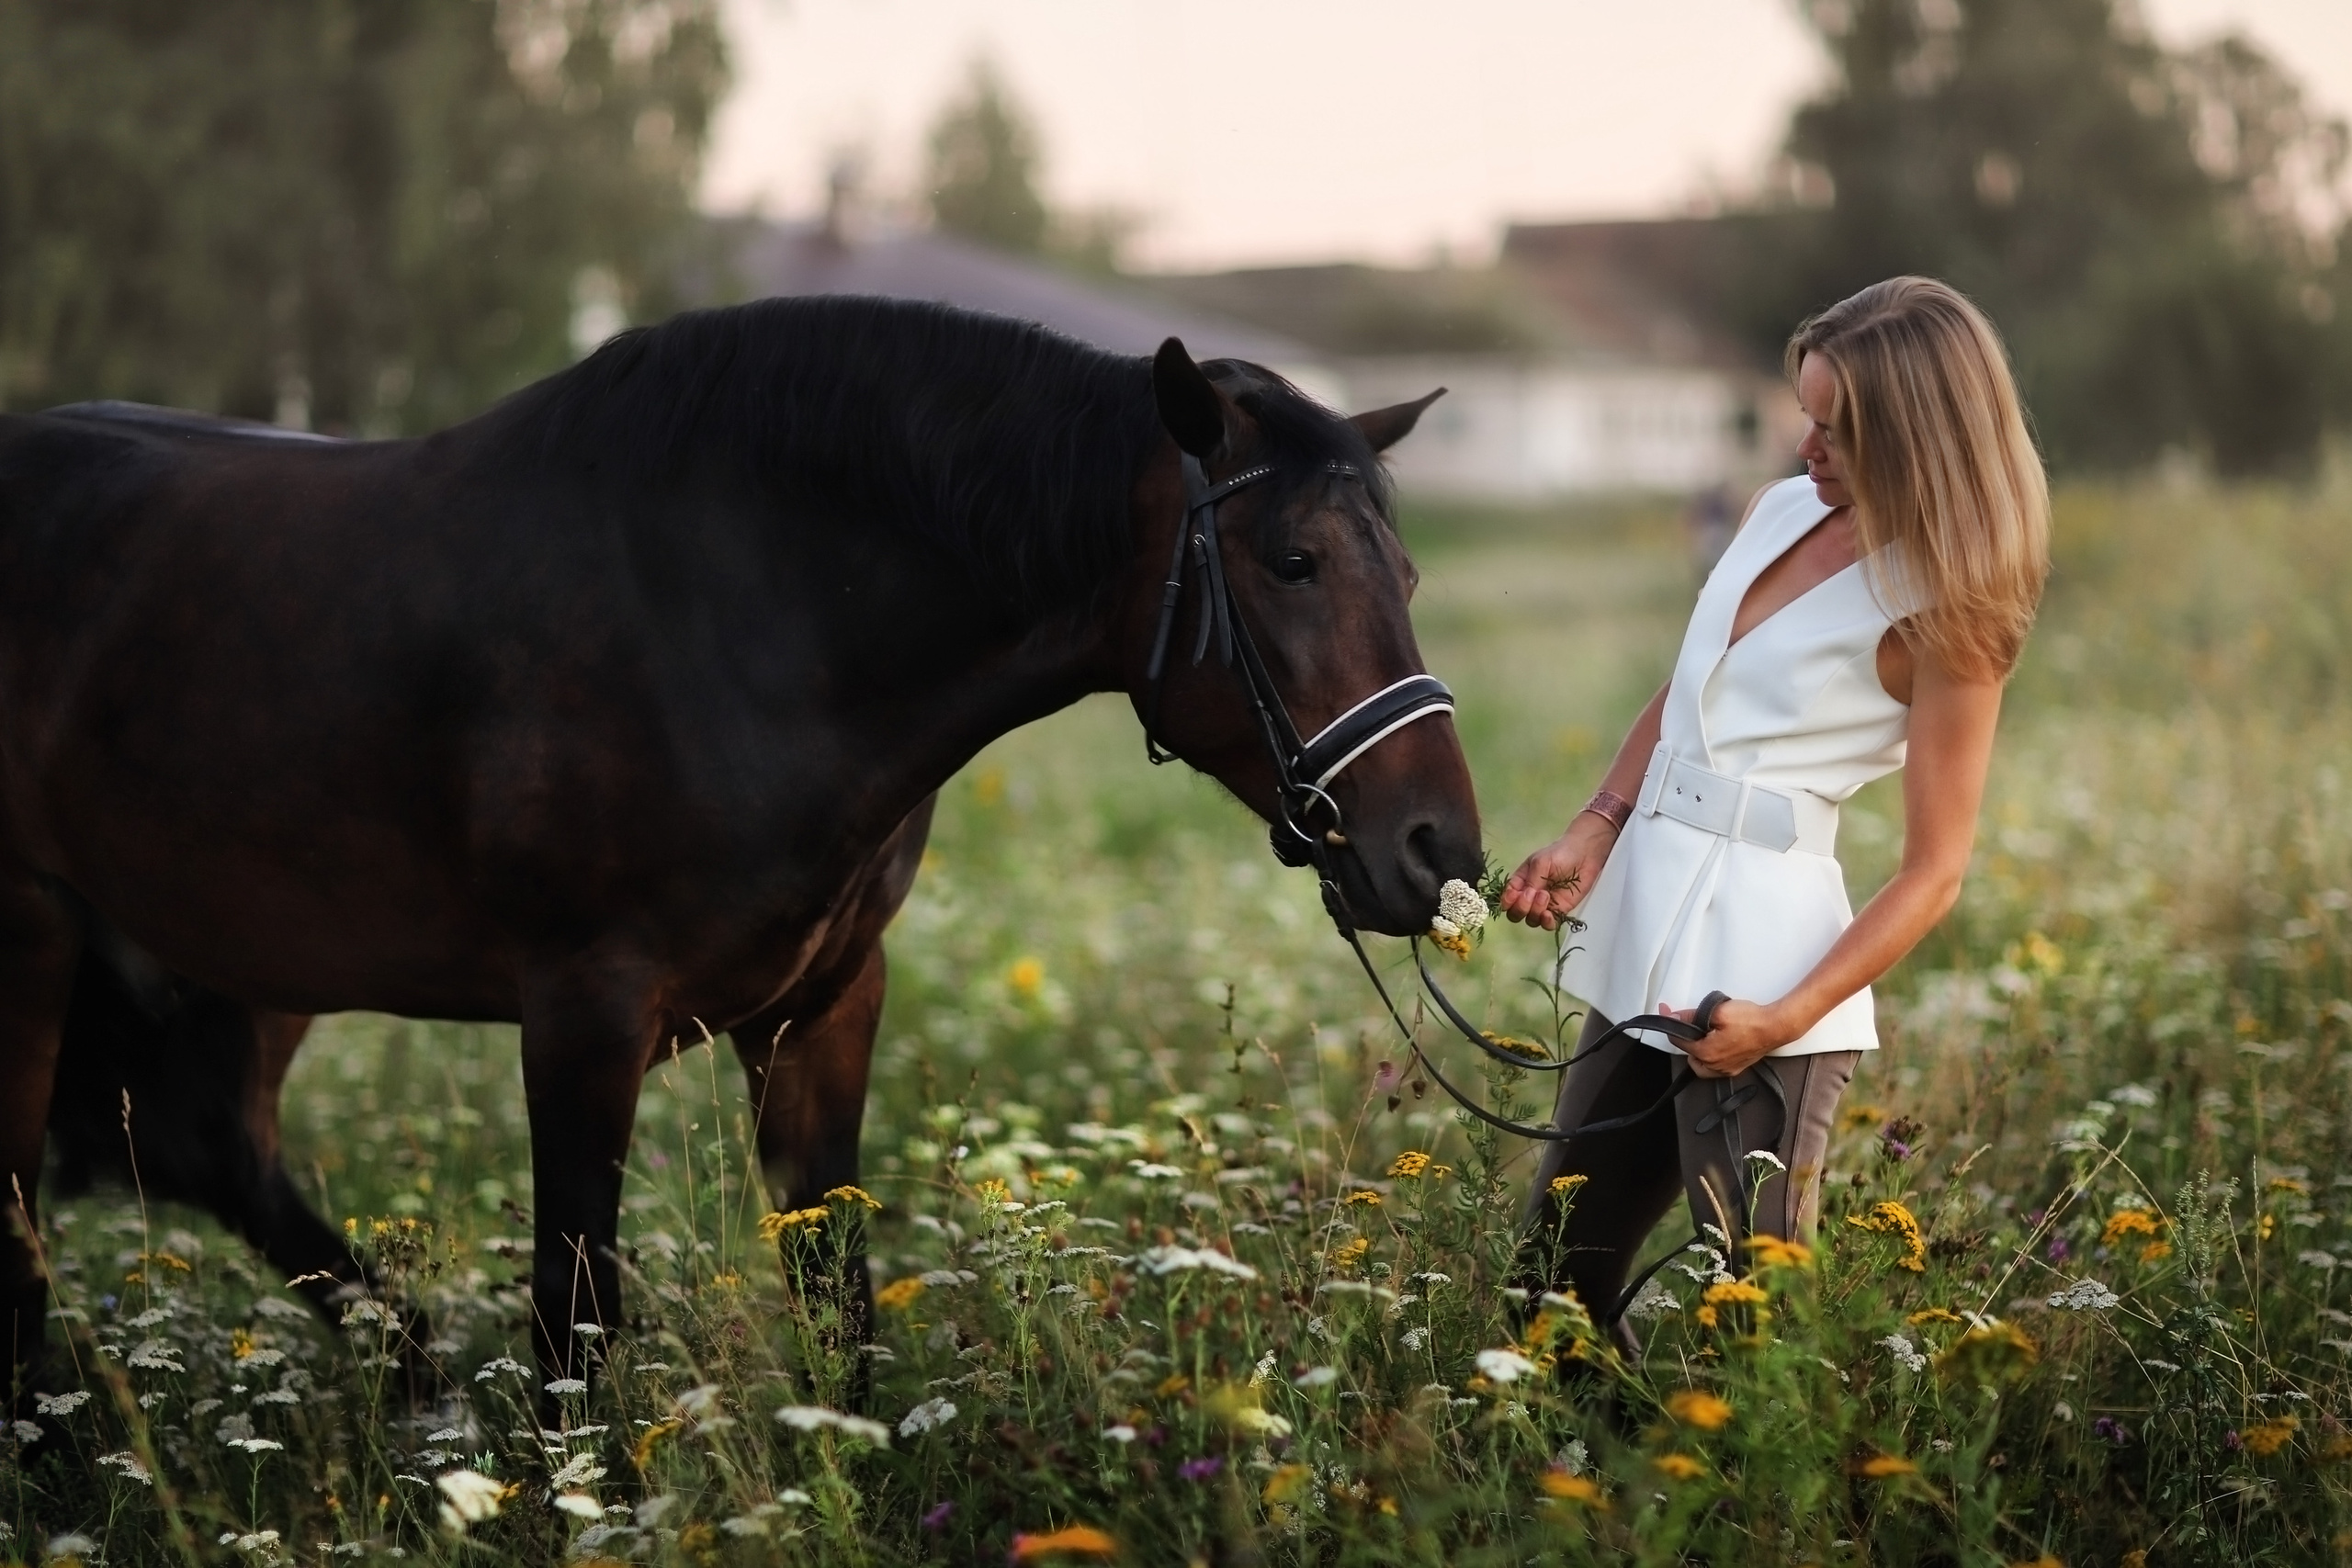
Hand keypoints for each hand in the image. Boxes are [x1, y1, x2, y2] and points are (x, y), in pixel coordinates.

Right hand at [1500, 813, 1617, 931]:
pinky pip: (1548, 924)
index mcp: (1520, 883)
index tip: (1515, 894)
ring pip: (1531, 920)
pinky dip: (1546, 923)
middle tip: (1532, 894)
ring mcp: (1544, 906)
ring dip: (1534, 912)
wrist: (1584, 854)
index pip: (1506, 899)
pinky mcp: (1559, 911)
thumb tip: (1525, 897)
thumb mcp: (1540, 862)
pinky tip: (1549, 914)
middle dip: (1521, 908)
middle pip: (1515, 914)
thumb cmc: (1559, 854)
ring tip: (1546, 896)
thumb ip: (1531, 880)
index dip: (1507, 901)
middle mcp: (1529, 897)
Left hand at [1662, 997, 1796, 1078]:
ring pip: (1701, 1064)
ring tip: (1701, 1036)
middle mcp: (1715, 1066)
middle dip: (1685, 1040)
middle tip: (1688, 1025)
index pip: (1678, 1040)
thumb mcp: (1718, 1011)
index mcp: (1706, 1053)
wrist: (1776, 1027)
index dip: (1670, 1023)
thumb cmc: (1751, 1020)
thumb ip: (1692, 1016)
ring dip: (1697, 1051)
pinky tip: (1715, 1045)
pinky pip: (1715, 1067)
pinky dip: (1711, 1057)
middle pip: (1688, 1054)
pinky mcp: (1737, 1068)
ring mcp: (1727, 1069)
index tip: (1666, 1011)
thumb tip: (1675, 1018)